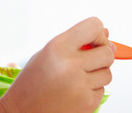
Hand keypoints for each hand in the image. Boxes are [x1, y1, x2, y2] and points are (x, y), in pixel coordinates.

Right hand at [0, 17, 114, 112]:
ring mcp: (80, 86)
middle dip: (101, 55)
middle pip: (107, 52)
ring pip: (107, 73)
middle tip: (86, 61)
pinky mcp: (87, 103)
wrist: (22, 112)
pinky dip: (91, 90)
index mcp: (58, 47)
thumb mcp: (47, 53)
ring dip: (96, 74)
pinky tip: (74, 92)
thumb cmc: (33, 82)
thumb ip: (76, 42)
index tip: (91, 42)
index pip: (94, 26)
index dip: (97, 34)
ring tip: (75, 79)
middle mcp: (70, 65)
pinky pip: (101, 90)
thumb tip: (109, 35)